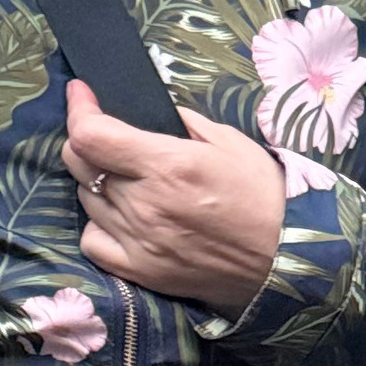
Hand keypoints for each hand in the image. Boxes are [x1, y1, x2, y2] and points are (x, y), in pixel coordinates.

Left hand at [63, 77, 287, 316]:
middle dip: (86, 139)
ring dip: (94, 180)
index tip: (82, 94)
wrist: (286, 261)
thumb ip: (183, 123)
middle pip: (80, 163)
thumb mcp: (231, 142)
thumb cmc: (265, 197)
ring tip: (122, 176)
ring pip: (85, 198)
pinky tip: (117, 216)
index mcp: (168, 166)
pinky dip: (97, 223)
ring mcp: (139, 241)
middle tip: (105, 134)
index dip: (78, 108)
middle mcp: (145, 204)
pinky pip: (93, 241)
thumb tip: (150, 110)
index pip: (91, 135)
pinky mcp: (141, 271)